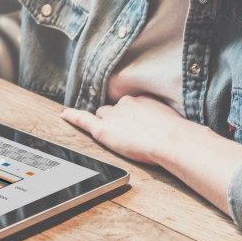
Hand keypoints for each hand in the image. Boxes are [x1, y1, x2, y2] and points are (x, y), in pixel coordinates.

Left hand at [61, 95, 199, 164]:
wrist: (171, 140)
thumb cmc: (177, 134)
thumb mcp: (172, 121)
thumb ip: (162, 121)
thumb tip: (167, 129)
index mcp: (141, 100)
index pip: (127, 106)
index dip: (128, 117)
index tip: (135, 124)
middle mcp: (124, 103)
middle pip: (111, 111)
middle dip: (115, 121)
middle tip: (127, 135)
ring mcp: (112, 116)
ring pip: (101, 117)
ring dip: (105, 125)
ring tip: (116, 137)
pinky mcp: (103, 129)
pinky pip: (83, 119)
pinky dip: (73, 117)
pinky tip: (64, 115)